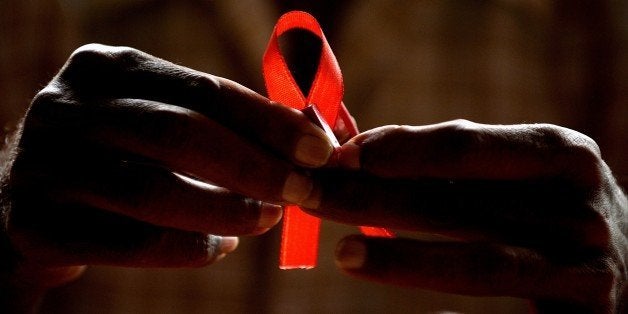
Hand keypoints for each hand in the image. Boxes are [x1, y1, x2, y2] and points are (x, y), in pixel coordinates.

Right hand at [0, 44, 335, 291]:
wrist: (26, 204)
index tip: (319, 150)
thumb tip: (307, 143)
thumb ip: (219, 126)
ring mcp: (43, 164)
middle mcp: (68, 106)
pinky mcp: (33, 223)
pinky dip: (185, 247)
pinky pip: (127, 241)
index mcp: (108, 69)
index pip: (203, 89)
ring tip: (266, 220)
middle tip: (302, 192)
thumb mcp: (156, 123)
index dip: (269, 121)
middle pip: (179, 133)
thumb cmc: (117, 159)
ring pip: (152, 191)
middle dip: (254, 166)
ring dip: (225, 210)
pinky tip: (219, 246)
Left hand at [300, 120, 627, 312]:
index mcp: (560, 154)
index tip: (343, 154)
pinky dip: (452, 313)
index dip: (401, 150)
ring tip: (343, 254)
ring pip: (484, 263)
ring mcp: (588, 265)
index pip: (466, 147)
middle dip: (377, 198)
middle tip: (313, 196)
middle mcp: (580, 206)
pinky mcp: (588, 313)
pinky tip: (412, 311)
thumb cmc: (551, 206)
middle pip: (459, 204)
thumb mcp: (516, 173)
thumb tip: (361, 147)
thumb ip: (450, 163)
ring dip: (406, 259)